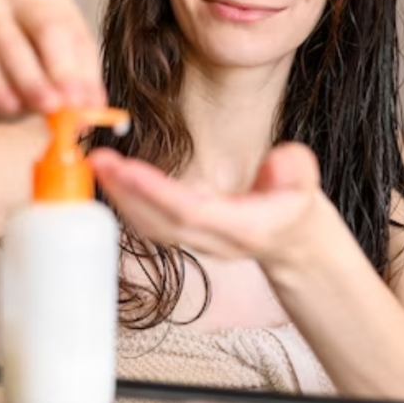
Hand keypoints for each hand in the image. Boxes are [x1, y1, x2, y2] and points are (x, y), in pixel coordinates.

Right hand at [0, 0, 105, 121]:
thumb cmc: (16, 83)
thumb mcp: (49, 87)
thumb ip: (68, 92)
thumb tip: (91, 106)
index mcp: (54, 1)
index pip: (77, 36)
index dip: (86, 73)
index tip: (92, 104)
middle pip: (49, 29)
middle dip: (62, 70)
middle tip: (69, 104)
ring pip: (14, 43)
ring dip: (31, 81)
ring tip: (43, 110)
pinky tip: (9, 107)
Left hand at [90, 142, 325, 271]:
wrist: (291, 242)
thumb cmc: (294, 207)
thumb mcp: (306, 181)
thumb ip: (295, 169)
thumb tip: (276, 163)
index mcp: (242, 228)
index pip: (192, 212)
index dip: (157, 193)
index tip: (128, 169)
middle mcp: (213, 241)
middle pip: (160, 222)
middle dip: (126, 192)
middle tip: (99, 159)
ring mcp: (195, 243)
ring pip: (149, 226)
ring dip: (119, 196)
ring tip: (98, 164)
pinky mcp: (182, 236)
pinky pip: (148, 224)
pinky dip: (126, 201)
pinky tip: (111, 178)